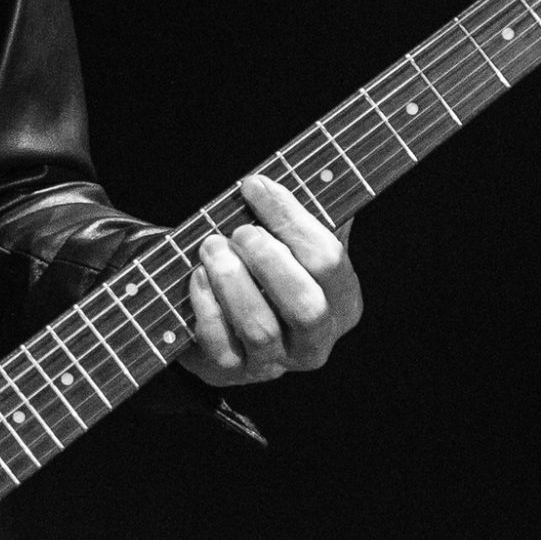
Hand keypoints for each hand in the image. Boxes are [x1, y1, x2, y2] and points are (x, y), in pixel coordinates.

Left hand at [182, 172, 362, 384]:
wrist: (221, 317)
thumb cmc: (263, 268)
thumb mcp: (291, 241)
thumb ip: (304, 214)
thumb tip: (319, 167)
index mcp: (342, 302)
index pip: (328, 260)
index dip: (289, 218)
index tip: (254, 185)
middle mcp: (315, 340)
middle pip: (305, 305)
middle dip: (268, 260)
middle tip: (239, 231)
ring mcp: (275, 362)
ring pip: (260, 328)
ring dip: (232, 280)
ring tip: (211, 247)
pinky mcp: (232, 372)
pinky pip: (221, 344)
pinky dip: (206, 305)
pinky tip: (198, 276)